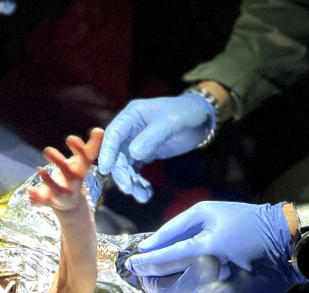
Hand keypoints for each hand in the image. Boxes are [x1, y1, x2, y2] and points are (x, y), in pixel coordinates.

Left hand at [29, 128, 103, 211]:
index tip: (70, 138)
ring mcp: (61, 194)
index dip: (79, 150)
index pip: (84, 160)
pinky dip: (35, 197)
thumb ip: (92, 146)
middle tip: (47, 150)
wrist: (71, 204)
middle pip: (69, 174)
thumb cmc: (76, 175)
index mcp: (81, 171)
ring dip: (48, 181)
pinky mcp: (49, 200)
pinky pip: (42, 200)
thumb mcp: (83, 162)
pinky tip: (29, 189)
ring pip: (56, 189)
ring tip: (40, 170)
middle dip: (59, 163)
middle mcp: (73, 184)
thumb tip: (100, 129)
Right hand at [96, 94, 214, 201]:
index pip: (113, 133)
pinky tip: (146, 193)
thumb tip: (134, 154)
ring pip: (126, 164)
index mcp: (132, 115)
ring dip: (131, 181)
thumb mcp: (171, 122)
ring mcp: (136, 141)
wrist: (202, 118)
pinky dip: (139, 182)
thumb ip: (152, 137)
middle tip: (129, 189)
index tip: (106, 169)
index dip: (107, 151)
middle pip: (118, 153)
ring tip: (142, 196)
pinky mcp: (145, 152)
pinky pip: (136, 169)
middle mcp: (130, 129)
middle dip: (121, 172)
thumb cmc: (186, 113)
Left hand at [128, 202, 304, 291]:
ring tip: (156, 278)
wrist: (282, 241)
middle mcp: (211, 273)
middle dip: (150, 278)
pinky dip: (183, 290)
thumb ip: (175, 227)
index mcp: (205, 248)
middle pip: (168, 284)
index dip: (144, 262)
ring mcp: (219, 289)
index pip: (165, 259)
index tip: (132, 261)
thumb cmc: (243, 220)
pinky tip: (177, 282)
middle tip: (141, 272)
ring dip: (164, 288)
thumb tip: (151, 243)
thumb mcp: (208, 211)